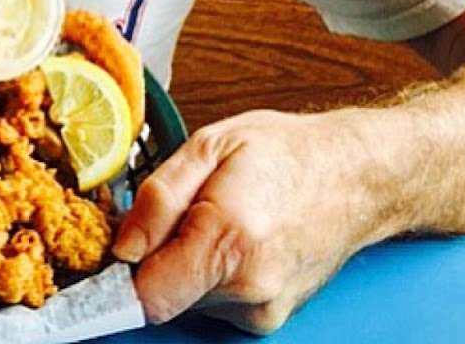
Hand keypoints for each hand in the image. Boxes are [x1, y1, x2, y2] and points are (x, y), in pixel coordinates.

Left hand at [114, 108, 389, 333]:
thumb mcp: (210, 145)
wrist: (356, 176)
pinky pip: (212, 302)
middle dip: (153, 255)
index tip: (108, 258)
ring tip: (213, 217)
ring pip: (186, 298)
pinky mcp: (269, 318)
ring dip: (182, 263)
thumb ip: (159, 198)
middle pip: (162, 295)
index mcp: (229, 239)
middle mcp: (249, 289)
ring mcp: (263, 310)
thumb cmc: (286, 152)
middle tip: (176, 211)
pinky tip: (232, 236)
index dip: (116, 279)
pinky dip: (208, 272)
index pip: (147, 297)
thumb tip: (123, 247)